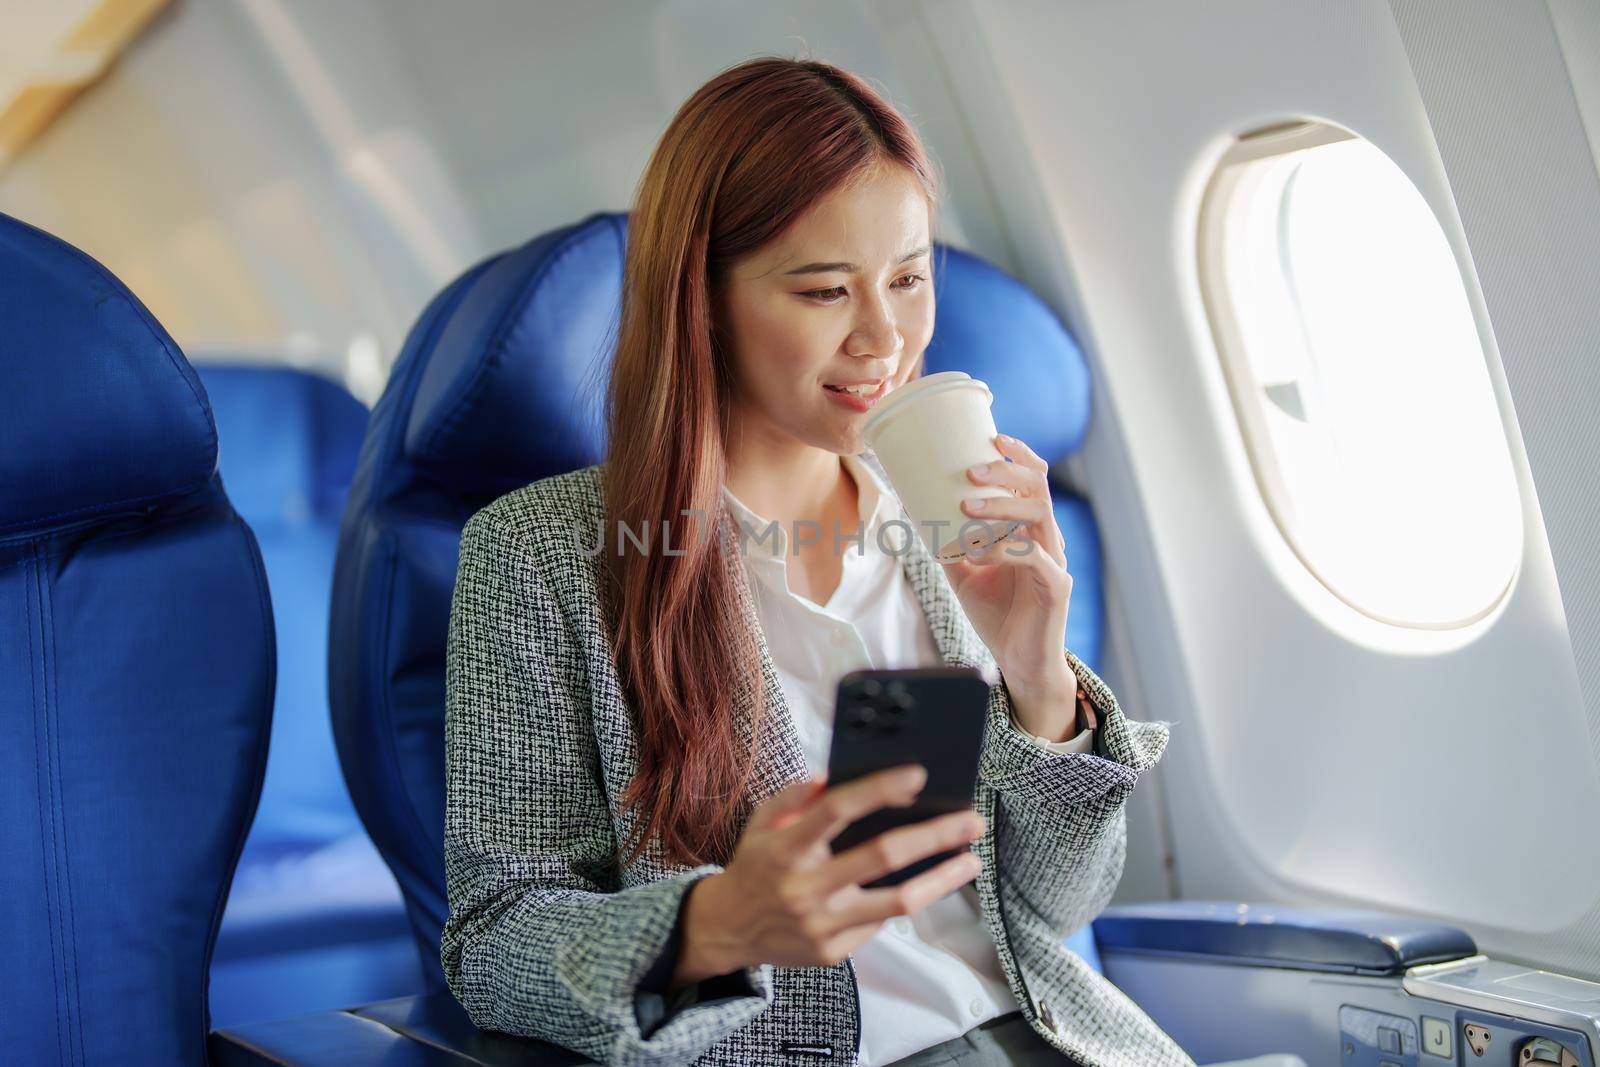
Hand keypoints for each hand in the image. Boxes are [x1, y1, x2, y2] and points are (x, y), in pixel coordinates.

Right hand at [672, 765, 985, 986]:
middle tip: (971, 820)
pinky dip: (900, 900)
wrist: (726, 929)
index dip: (879, 789)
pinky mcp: (834, 952)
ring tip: (970, 861)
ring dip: (942, 880)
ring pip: (897, 902)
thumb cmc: (755, 865)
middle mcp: (806, 888)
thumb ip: (798, 796)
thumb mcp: (764, 821)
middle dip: (934, 836)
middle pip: (882, 857)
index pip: (838, 810)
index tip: (918, 774)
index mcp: (787, 848)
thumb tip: (837, 775)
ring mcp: (822, 924)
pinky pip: (878, 924)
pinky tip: (918, 886)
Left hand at [943, 433, 1078, 728]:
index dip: (1018, 455)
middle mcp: (1048, 539)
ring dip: (1003, 505)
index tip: (993, 438)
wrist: (1019, 662)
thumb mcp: (964, 572)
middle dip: (1007, 471)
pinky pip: (1036, 559)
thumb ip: (949, 543)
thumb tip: (914, 513)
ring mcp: (1055, 562)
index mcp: (1031, 530)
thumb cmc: (997, 614)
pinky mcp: (1056, 587)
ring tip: (969, 506)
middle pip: (1039, 487)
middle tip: (972, 469)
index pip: (1033, 479)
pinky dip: (1006, 549)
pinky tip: (982, 550)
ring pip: (1040, 515)